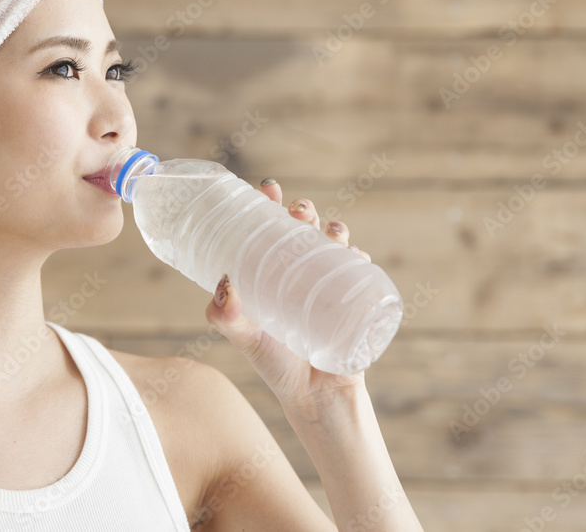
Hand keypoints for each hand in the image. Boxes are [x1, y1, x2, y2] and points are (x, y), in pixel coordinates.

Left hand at [204, 179, 368, 416]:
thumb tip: (225, 283)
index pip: (269, 231)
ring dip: (333, 229)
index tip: (268, 188)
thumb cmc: (275, 365)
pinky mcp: (354, 302)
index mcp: (270, 273)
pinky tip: (354, 254)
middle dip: (303, 212)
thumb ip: (225, 316)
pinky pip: (360, 271)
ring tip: (327, 231)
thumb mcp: (245, 337)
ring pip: (333, 245)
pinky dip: (358, 257)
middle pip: (303, 230)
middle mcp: (299, 274)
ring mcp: (328, 286)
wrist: (314, 398)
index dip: (269, 205)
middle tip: (299, 212)